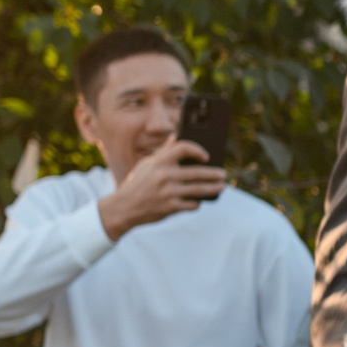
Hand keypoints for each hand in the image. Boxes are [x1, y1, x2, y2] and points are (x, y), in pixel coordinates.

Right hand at [97, 139, 225, 238]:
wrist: (123, 208)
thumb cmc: (137, 184)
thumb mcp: (146, 165)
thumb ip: (163, 153)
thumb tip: (175, 137)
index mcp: (159, 162)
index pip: (183, 148)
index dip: (197, 150)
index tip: (206, 156)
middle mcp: (165, 176)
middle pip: (198, 172)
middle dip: (214, 174)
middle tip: (223, 174)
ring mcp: (169, 193)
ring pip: (200, 189)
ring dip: (213, 188)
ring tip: (221, 186)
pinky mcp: (171, 208)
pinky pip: (192, 204)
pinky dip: (197, 202)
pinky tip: (200, 200)